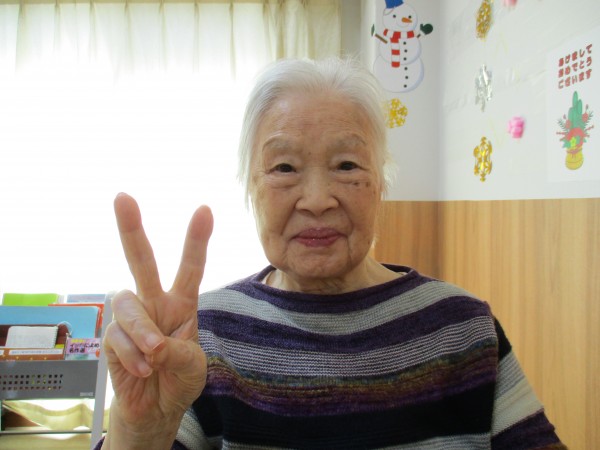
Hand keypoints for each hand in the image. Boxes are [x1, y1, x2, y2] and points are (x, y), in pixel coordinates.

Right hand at [102, 193, 212, 446]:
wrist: (156, 410)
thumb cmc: (179, 380)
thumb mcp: (193, 367)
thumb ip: (178, 352)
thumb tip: (152, 344)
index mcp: (182, 303)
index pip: (190, 268)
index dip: (197, 240)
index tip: (204, 209)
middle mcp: (154, 303)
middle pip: (141, 261)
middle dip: (132, 229)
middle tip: (122, 197)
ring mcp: (131, 319)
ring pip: (126, 303)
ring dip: (142, 331)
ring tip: (155, 356)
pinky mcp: (110, 338)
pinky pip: (116, 337)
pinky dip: (132, 357)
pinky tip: (143, 371)